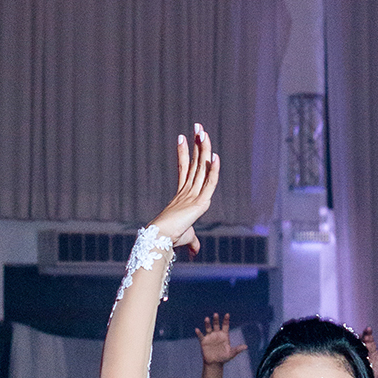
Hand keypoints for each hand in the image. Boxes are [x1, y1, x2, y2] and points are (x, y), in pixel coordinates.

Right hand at [151, 125, 219, 252]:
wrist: (161, 240)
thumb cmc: (171, 240)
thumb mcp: (187, 238)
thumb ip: (193, 242)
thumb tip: (195, 252)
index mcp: (183, 195)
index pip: (185, 169)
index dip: (184, 153)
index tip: (181, 137)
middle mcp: (188, 191)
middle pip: (194, 162)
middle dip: (196, 144)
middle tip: (197, 126)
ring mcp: (193, 194)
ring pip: (201, 167)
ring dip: (203, 148)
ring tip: (202, 130)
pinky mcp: (200, 202)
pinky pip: (210, 183)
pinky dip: (213, 170)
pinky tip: (215, 155)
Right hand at [195, 313, 247, 366]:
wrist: (215, 363)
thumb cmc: (224, 358)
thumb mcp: (231, 354)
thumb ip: (237, 349)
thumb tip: (246, 347)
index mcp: (224, 335)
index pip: (225, 326)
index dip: (226, 320)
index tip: (227, 314)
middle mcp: (217, 334)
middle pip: (216, 325)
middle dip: (216, 320)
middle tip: (216, 314)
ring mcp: (210, 337)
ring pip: (208, 328)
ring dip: (207, 324)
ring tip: (206, 319)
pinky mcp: (204, 341)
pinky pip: (201, 336)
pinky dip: (199, 333)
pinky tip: (197, 329)